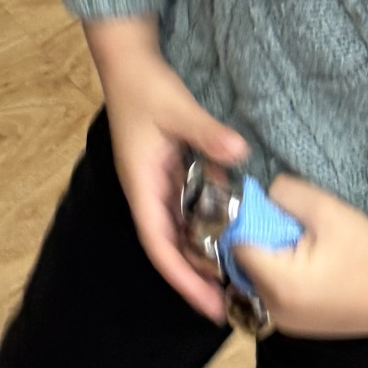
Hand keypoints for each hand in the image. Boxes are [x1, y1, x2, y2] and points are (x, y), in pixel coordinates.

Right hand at [86, 16, 248, 323]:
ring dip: (204, 255)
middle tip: (232, 304)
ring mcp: (159, 184)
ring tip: (238, 278)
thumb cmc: (144, 86)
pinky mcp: (170, 173)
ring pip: (181, 231)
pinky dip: (209, 224)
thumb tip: (239, 154)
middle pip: (171, 247)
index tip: (207, 306)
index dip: (182, 279)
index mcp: (141, 186)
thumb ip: (206, 132)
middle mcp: (148, 193)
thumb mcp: (176, 107)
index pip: (158, 245)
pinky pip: (190, 208)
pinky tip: (237, 231)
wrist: (128, 61)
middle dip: (197, 278)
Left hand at [230, 176, 367, 338]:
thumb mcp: (325, 209)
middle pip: (243, 265)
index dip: (244, 221)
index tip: (262, 206)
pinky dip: (281, 274)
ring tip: (300, 241)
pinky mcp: (301, 327)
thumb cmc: (367, 251)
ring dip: (268, 257)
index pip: (235, 245)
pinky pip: (274, 294)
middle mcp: (275, 312)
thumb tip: (261, 194)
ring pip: (257, 280)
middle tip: (285, 223)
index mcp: (277, 284)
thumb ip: (284, 193)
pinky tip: (307, 261)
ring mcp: (287, 325)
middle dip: (256, 239)